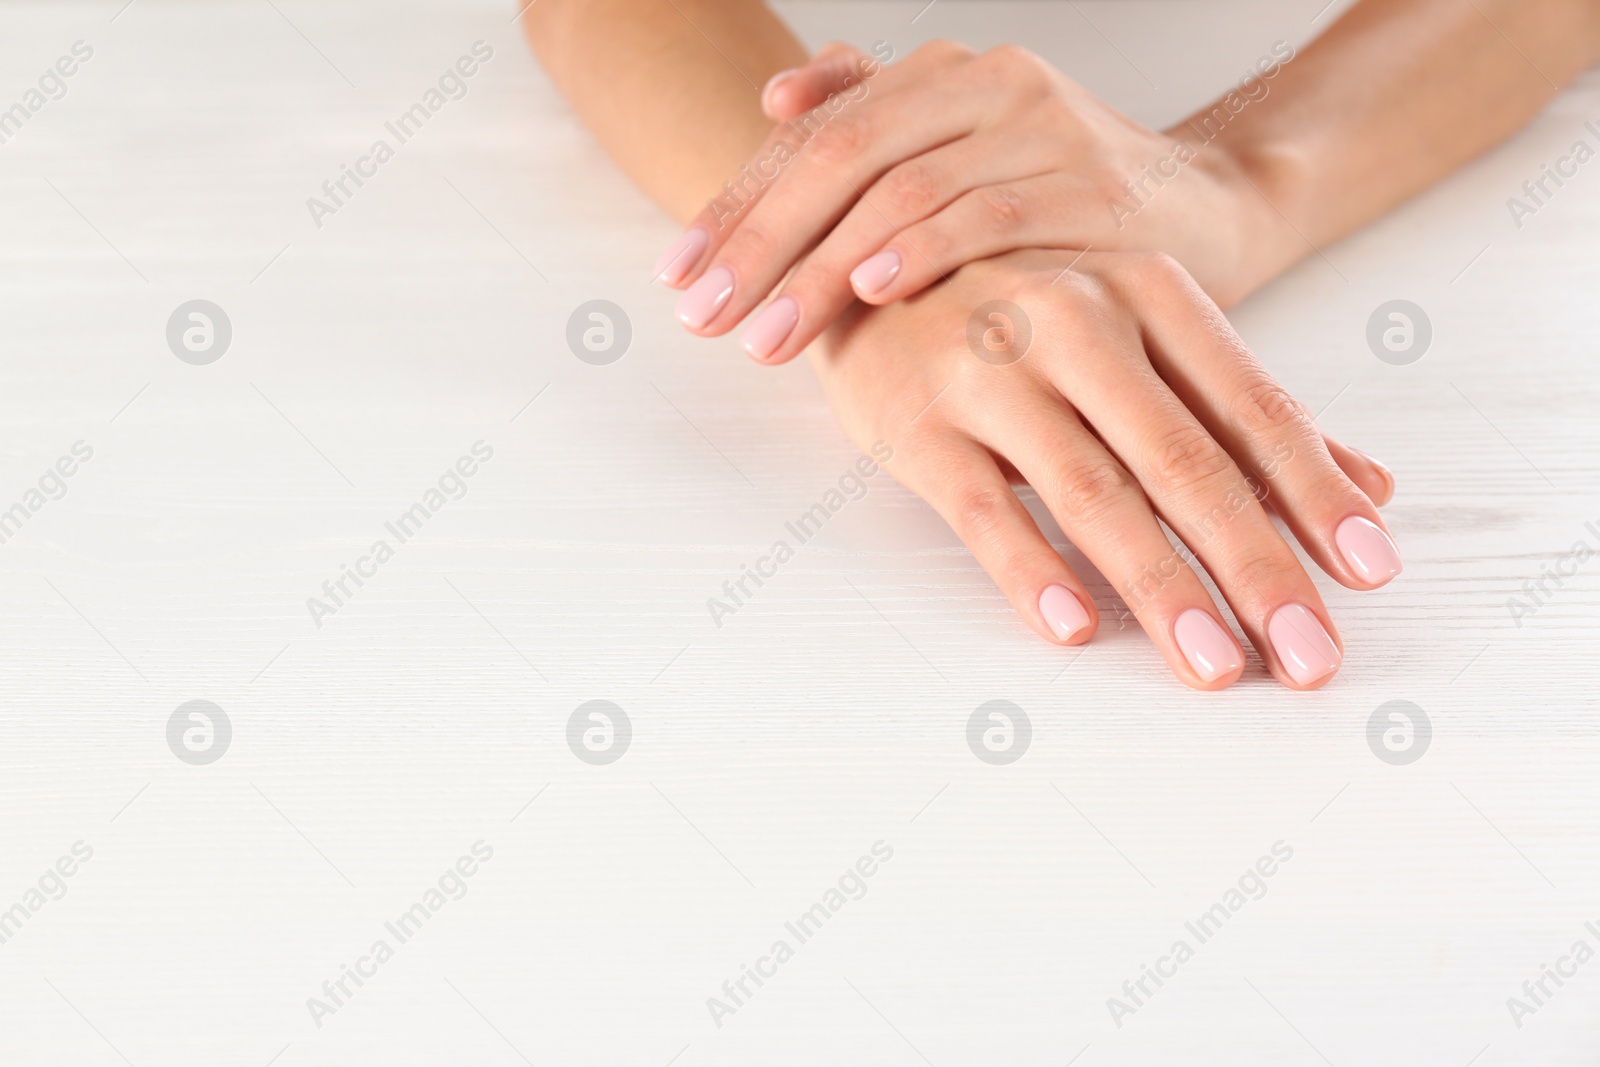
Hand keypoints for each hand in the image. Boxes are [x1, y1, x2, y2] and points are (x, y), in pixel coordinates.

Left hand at [655, 40, 1287, 362]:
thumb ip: (876, 122)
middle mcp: (986, 82)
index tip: (677, 279)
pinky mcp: (1094, 186)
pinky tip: (870, 290)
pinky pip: (990, 214)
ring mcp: (1042, 128)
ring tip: (767, 336)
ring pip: (902, 191)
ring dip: (823, 270)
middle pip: (841, 157)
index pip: (811, 137)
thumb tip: (779, 100)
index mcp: (942, 74)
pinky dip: (923, 251)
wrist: (1210, 207)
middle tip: (705, 317)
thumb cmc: (1063, 199)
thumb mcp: (965, 155)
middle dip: (760, 245)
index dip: (736, 207)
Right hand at [807, 248, 1398, 689]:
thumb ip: (1244, 407)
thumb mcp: (1135, 328)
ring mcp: (988, 369)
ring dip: (1160, 587)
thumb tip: (1370, 485)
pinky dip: (1028, 569)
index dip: (1317, 493)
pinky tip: (1075, 629)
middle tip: (1308, 656)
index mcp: (1146, 289)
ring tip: (1213, 668)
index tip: (1371, 575)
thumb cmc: (1013, 305)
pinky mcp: (914, 420)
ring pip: (1090, 491)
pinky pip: (979, 507)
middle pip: (1184, 460)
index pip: (1253, 405)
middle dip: (1256, 566)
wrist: (855, 257)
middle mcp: (1075, 320)